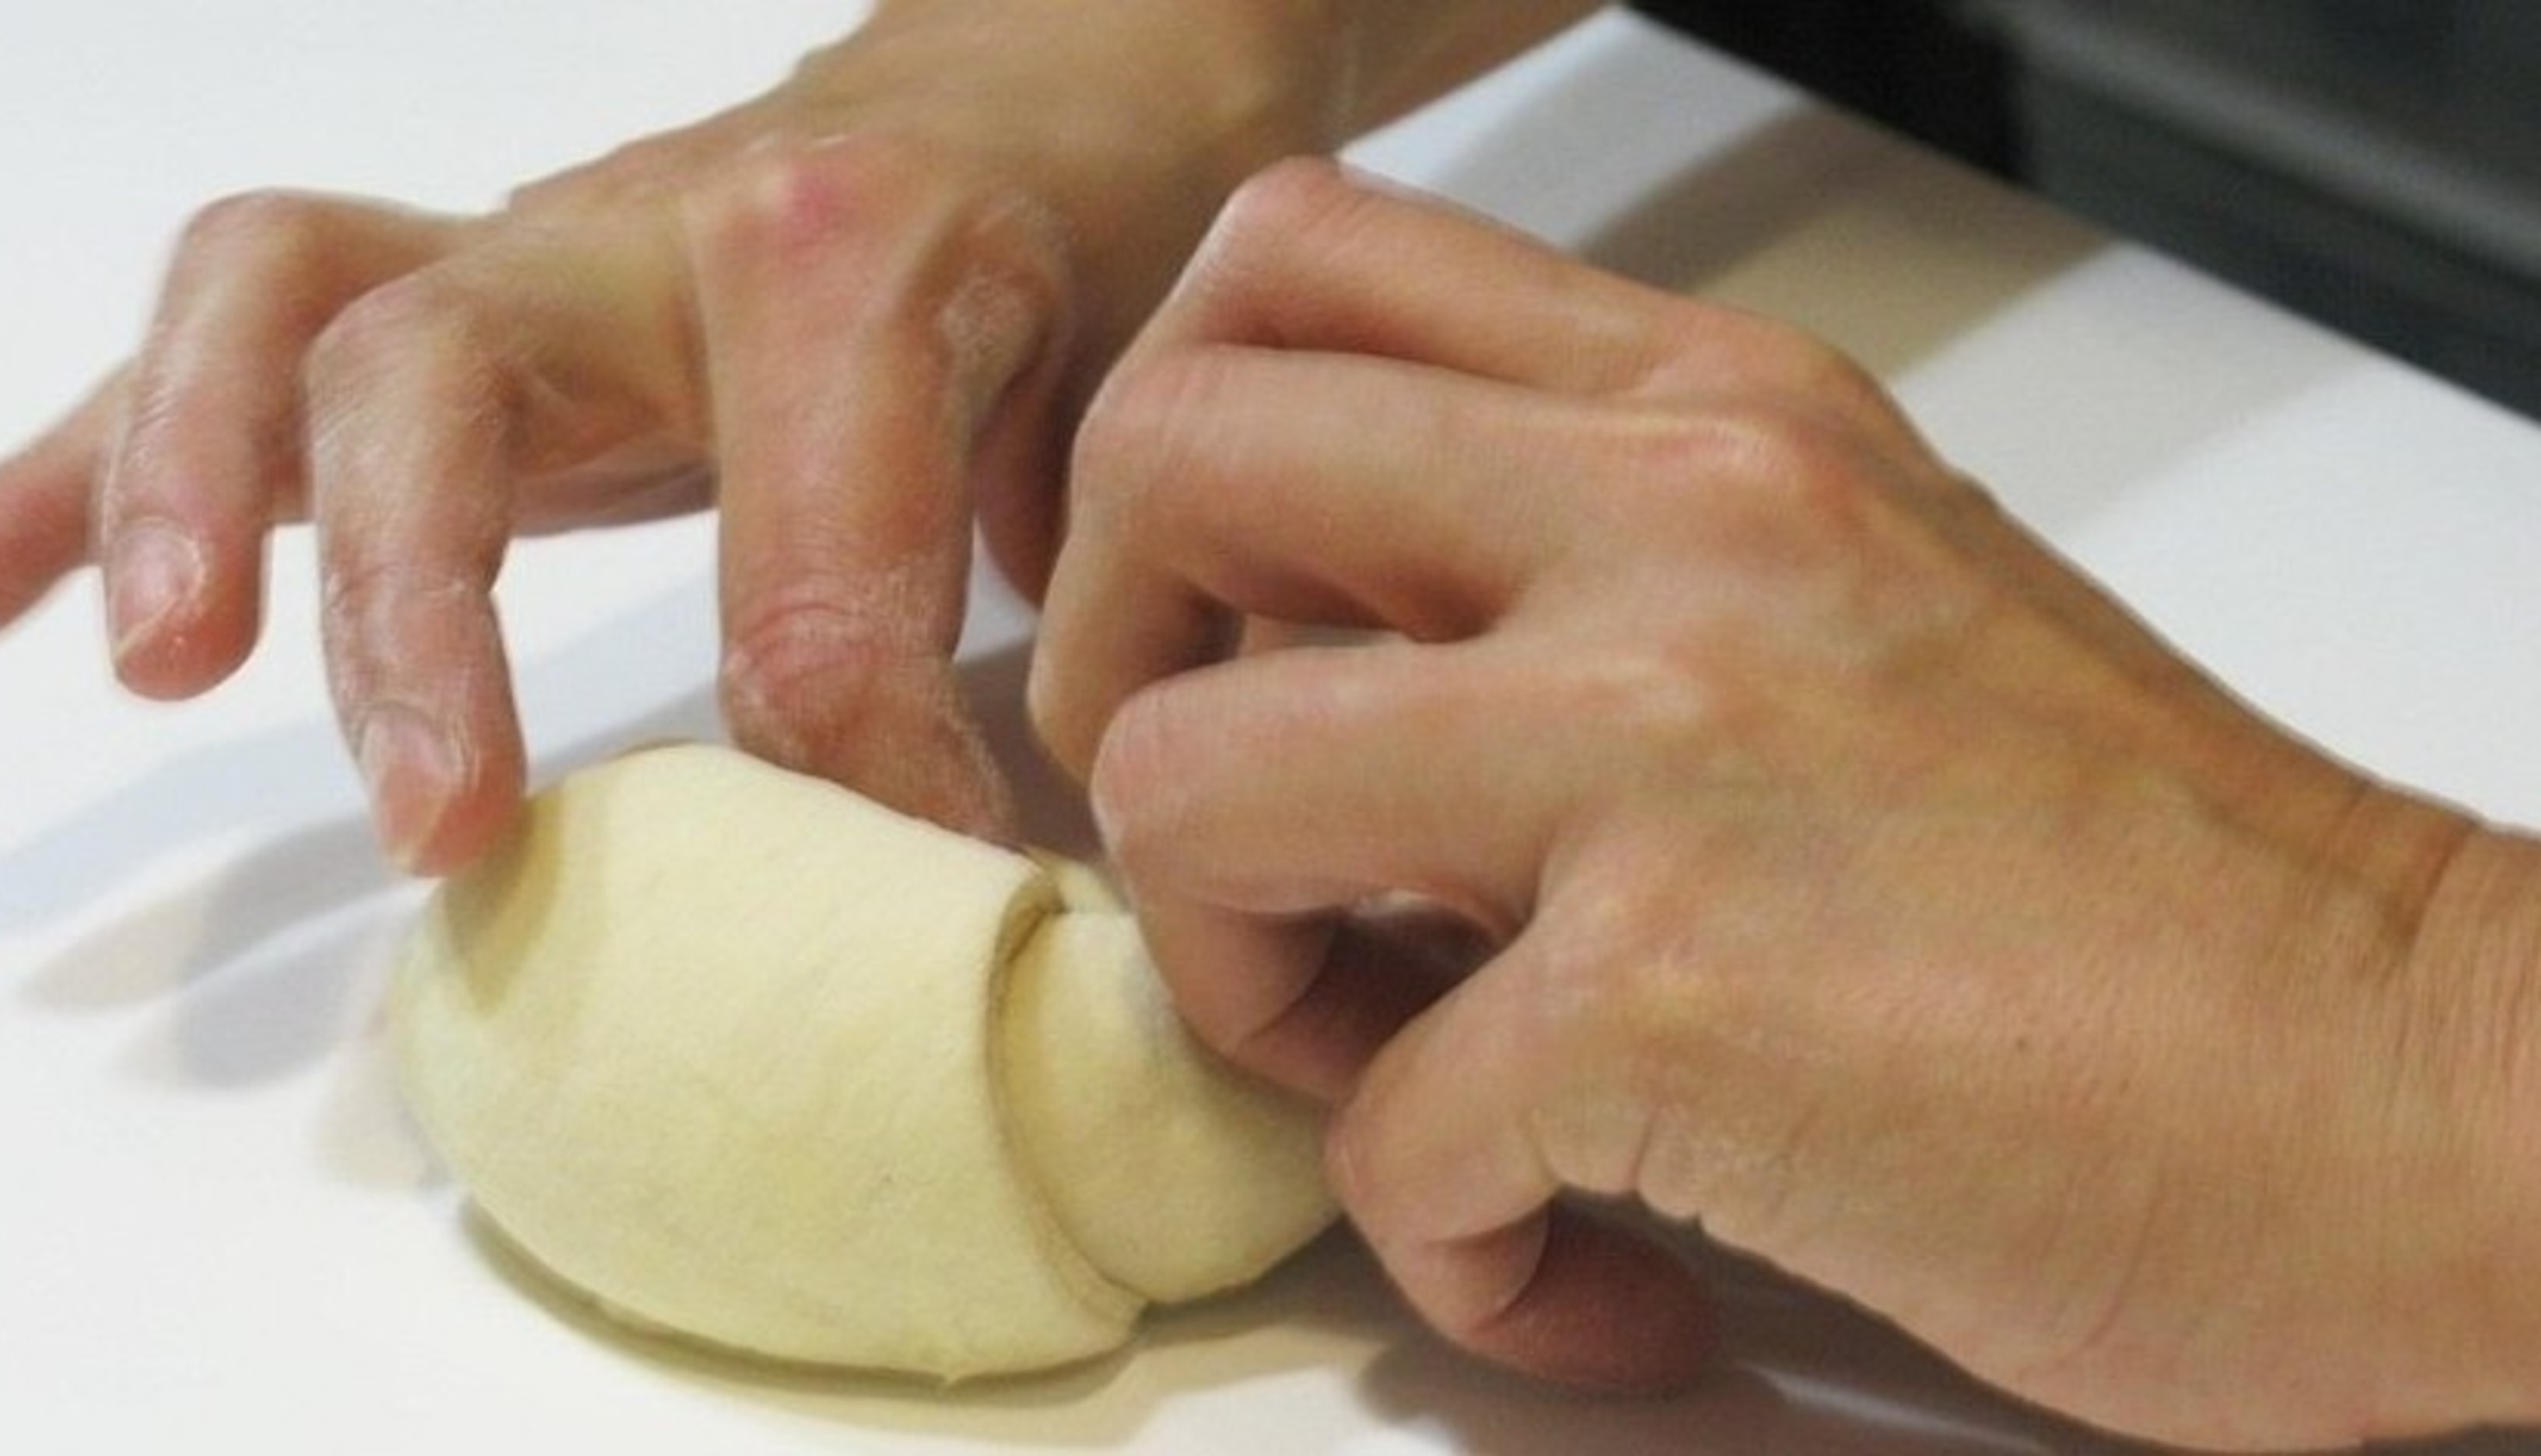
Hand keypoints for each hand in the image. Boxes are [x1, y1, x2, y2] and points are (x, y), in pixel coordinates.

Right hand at [0, 0, 1328, 871]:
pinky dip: (84, 459)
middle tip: (439, 829)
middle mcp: (653, 229)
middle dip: (420, 621)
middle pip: (443, 381)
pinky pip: (228, 337)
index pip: (807, 580)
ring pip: (288, 311)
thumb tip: (976, 854)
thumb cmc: (1088, 245)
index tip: (915, 882)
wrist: (1039, 83)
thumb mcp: (1115, 415)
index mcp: (854, 266)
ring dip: (180, 486)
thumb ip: (1042, 613)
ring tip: (149, 668)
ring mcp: (529, 245)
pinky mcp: (453, 278)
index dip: (860, 774)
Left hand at [1032, 160, 2540, 1449]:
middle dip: (1114, 685)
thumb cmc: (2156, 883)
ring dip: (1235, 979)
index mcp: (1716, 413)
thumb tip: (1335, 672)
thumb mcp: (1859, 597)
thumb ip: (1594, 572)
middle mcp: (1682, 522)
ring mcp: (1670, 749)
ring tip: (1397, 1072)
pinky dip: (1449, 1248)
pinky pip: (1384, 1140)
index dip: (1175, 466)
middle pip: (1164, 461)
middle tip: (1237, 851)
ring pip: (1182, 788)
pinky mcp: (1680, 1002)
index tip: (1229, 636)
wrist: (2432, 1090)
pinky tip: (1584, 1264)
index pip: (1293, 266)